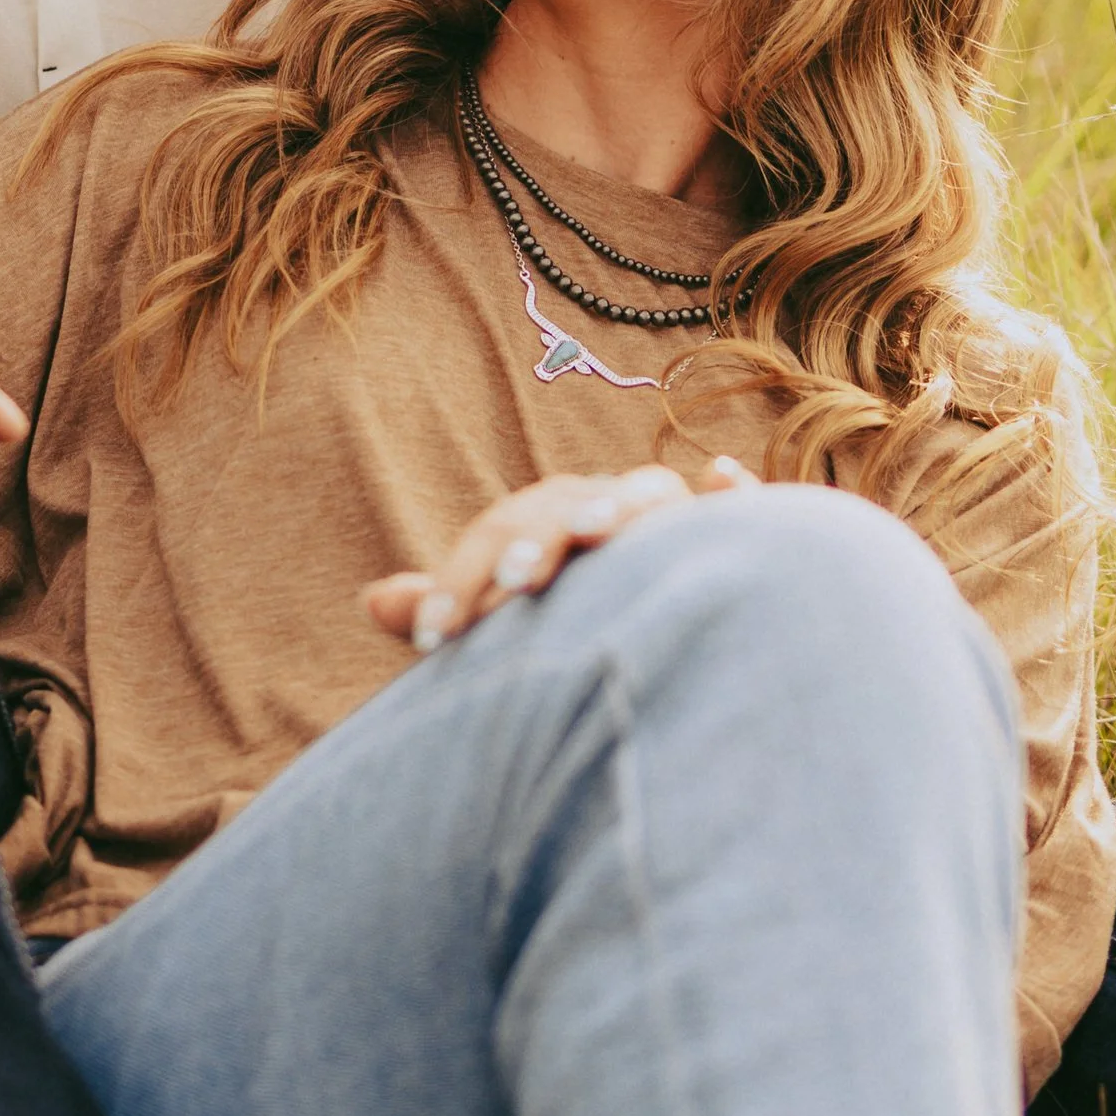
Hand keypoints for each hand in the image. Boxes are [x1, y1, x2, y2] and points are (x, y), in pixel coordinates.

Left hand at [363, 457, 748, 655]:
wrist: (665, 635)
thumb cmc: (571, 626)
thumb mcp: (503, 624)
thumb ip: (450, 607)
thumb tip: (371, 601)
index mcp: (551, 523)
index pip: (497, 535)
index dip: (458, 581)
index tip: (430, 640)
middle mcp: (609, 510)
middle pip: (566, 507)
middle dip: (535, 541)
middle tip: (511, 586)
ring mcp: (672, 520)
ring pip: (647, 495)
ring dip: (619, 507)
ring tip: (596, 533)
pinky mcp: (733, 542)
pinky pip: (744, 508)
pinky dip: (737, 490)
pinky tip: (724, 476)